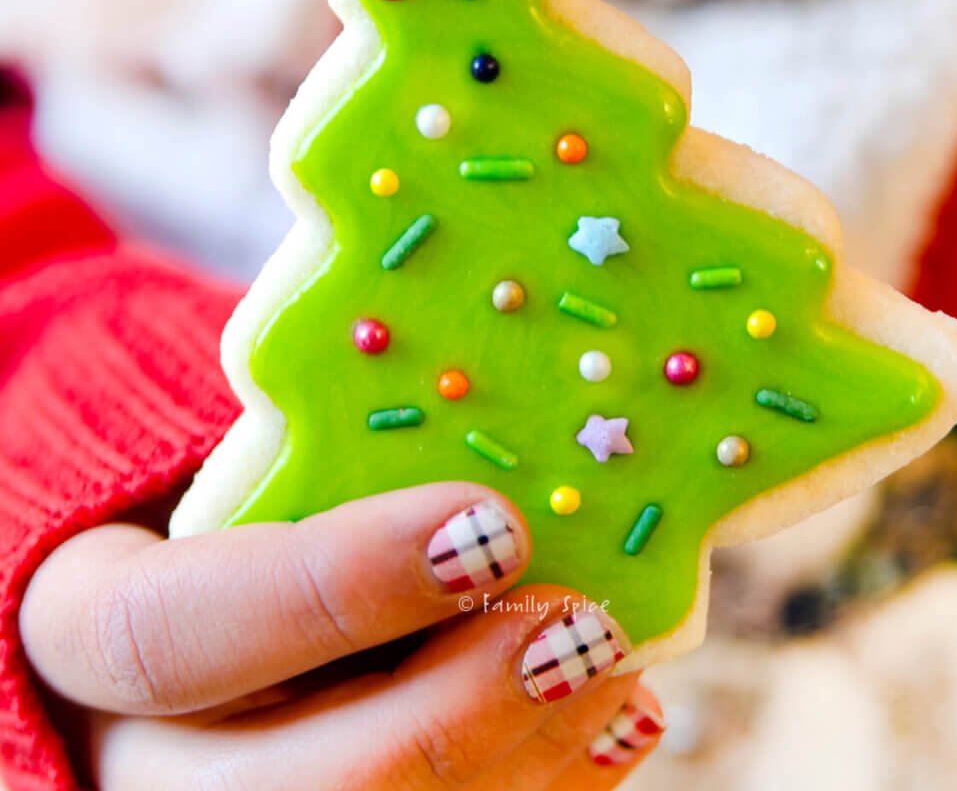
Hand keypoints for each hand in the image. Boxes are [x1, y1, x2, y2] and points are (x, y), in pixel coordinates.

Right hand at [20, 482, 663, 788]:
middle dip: (451, 718)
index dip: (338, 586)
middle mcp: (140, 761)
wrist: (201, 599)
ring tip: (614, 669)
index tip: (490, 521)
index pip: (176, 634)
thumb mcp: (248, 466)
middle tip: (578, 630)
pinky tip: (618, 722)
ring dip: (519, 765)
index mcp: (91, 633)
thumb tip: (490, 444)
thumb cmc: (236, 510)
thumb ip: (332, 463)